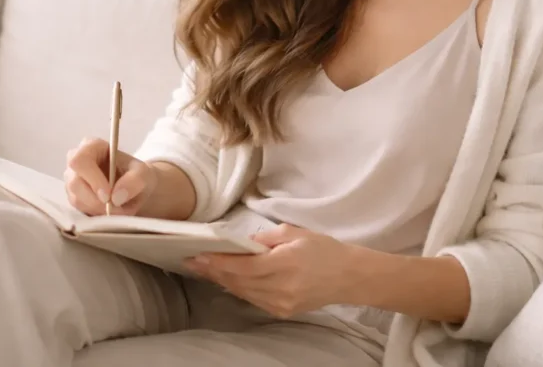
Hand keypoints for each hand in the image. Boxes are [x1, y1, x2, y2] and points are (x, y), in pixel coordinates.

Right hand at [63, 137, 156, 215]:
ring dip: (98, 209)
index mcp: (91, 147)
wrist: (135, 188)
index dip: (92, 178)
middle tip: (114, 206)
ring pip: (76, 199)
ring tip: (117, 209)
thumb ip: (134, 181)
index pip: (79, 160)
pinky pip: (78, 210)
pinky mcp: (74, 198)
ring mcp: (72, 180)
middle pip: (74, 182)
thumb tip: (116, 196)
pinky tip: (109, 211)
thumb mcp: (143, 174)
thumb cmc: (136, 175)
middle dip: (95, 200)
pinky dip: (95, 215)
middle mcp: (77, 162)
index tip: (108, 195)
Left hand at [183, 224, 354, 318]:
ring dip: (222, 281)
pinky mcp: (283, 311)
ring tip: (203, 270)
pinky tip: (226, 280)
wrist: (349, 277)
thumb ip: (265, 238)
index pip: (243, 266)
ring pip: (243, 292)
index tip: (198, 255)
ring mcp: (282, 303)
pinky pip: (254, 299)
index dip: (218, 262)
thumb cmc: (324, 249)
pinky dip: (238, 289)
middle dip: (214, 272)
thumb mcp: (295, 233)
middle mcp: (282, 288)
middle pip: (239, 281)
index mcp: (285, 264)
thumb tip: (241, 243)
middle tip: (192, 262)